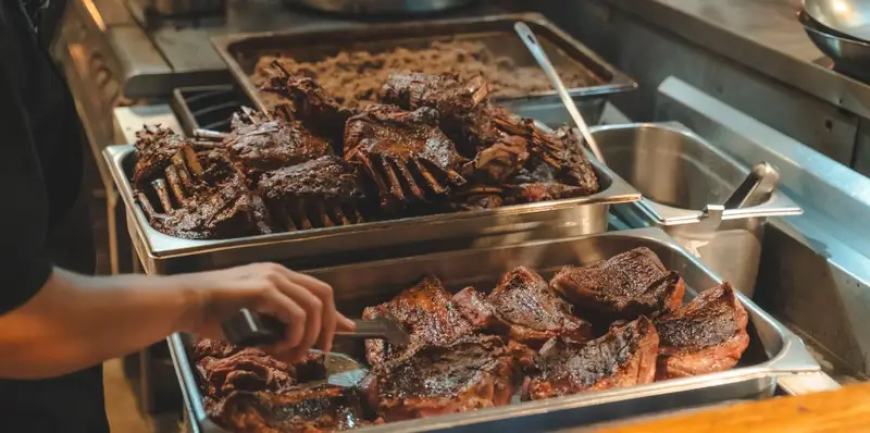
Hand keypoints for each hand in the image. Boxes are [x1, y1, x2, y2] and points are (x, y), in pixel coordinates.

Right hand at [178, 263, 354, 361]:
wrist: (186, 303)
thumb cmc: (213, 313)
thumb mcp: (253, 321)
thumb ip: (276, 328)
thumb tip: (297, 345)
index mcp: (278, 276)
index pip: (318, 291)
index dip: (336, 313)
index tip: (349, 329)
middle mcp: (279, 272)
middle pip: (324, 294)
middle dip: (328, 326)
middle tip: (321, 350)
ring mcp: (272, 278)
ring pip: (314, 306)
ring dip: (310, 335)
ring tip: (294, 354)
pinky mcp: (264, 289)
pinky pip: (296, 314)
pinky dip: (295, 335)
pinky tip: (279, 346)